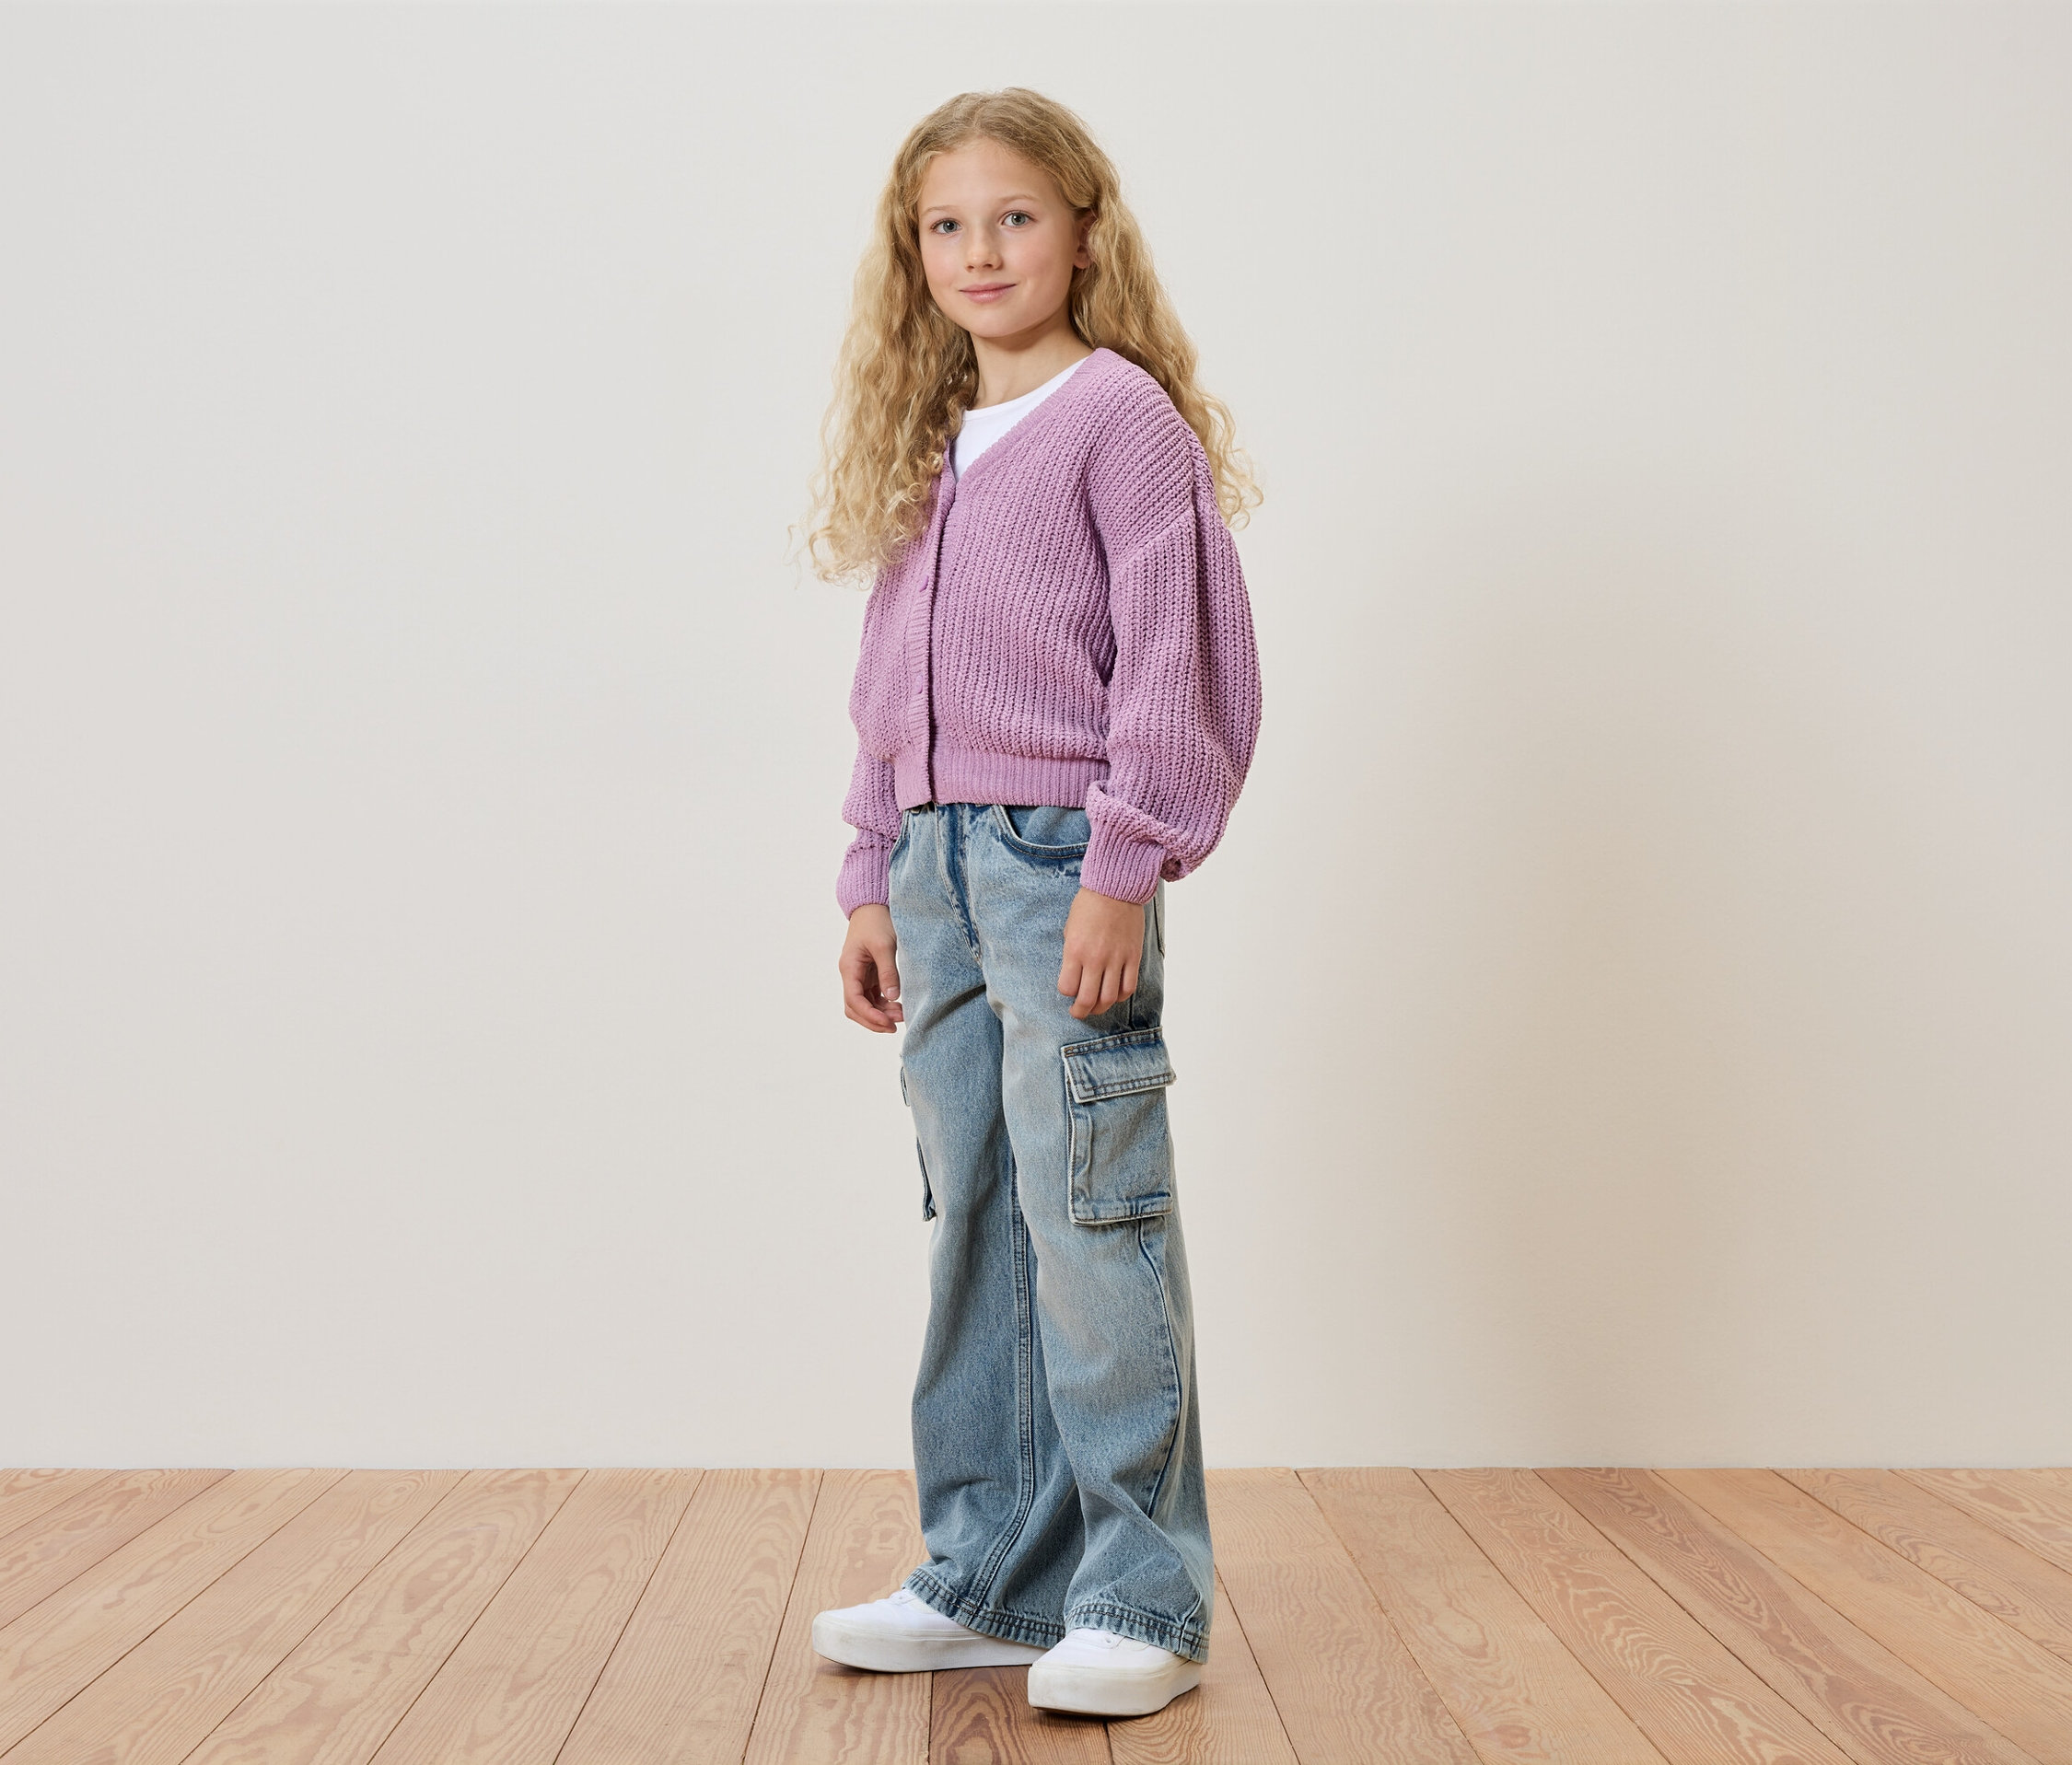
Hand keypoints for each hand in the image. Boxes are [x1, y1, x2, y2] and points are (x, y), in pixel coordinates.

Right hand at [840, 904, 902, 1031]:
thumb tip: (893, 997)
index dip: (870, 1016)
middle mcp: (851, 974)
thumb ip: (888, 972)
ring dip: (880, 1013)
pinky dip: (883, 1005)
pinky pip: (872, 997)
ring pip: (864, 1004)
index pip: (854, 1001)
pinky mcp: (869, 975)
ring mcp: (859, 976)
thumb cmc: (877, 921)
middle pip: (855, 1008)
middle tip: (895, 1026)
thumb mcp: (885, 946)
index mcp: (849, 968)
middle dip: (873, 1020)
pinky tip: (898, 1007)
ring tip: (902, 1015)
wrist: (873, 905)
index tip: (888, 1023)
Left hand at [1058, 886, 1146, 1019]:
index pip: (1067, 987)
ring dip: (1100, 1008)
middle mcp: (1095, 958)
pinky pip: (1128, 987)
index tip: (1068, 989)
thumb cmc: (1088, 905)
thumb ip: (1071, 953)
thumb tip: (1074, 974)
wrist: (1115, 889)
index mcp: (1075, 950)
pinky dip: (1120, 996)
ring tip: (1096, 1007)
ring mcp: (1116, 959)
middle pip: (1087, 999)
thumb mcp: (1070, 928)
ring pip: (1109, 998)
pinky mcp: (1133, 957)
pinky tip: (1114, 994)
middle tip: (1078, 1012)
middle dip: (1080, 1011)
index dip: (1066, 992)